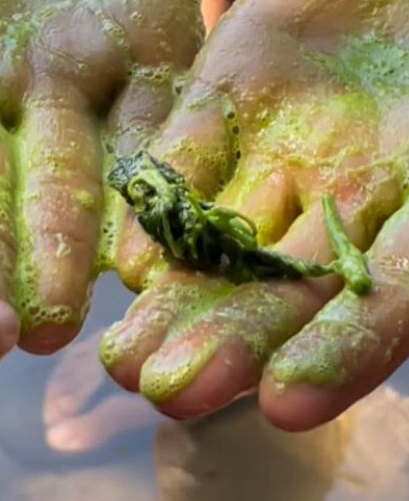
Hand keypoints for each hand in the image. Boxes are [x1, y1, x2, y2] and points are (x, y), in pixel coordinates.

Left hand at [101, 0, 408, 428]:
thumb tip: (401, 264)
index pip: (388, 297)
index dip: (341, 352)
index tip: (284, 407)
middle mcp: (356, 192)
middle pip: (289, 286)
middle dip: (230, 342)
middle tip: (163, 393)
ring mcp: (291, 145)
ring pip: (229, 237)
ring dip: (179, 298)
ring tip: (122, 362)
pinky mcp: (231, 92)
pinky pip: (186, 154)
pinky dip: (156, 203)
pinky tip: (119, 257)